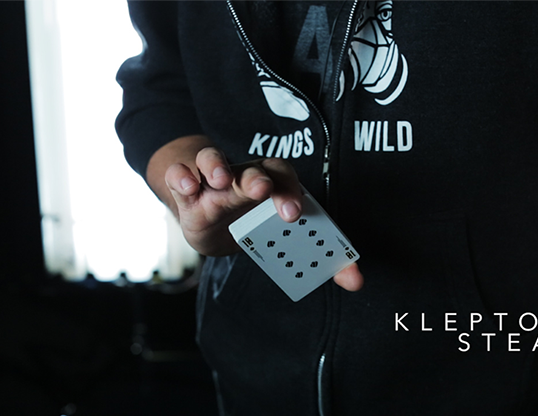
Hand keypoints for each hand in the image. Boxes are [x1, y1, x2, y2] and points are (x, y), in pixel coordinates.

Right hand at [159, 143, 361, 290]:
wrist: (211, 220)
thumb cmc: (257, 226)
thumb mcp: (285, 243)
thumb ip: (324, 262)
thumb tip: (356, 282)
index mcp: (274, 186)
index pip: (286, 180)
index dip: (290, 193)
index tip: (292, 215)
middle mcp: (245, 177)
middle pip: (253, 170)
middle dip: (257, 179)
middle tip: (261, 191)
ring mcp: (214, 180)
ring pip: (215, 160)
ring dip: (218, 166)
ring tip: (219, 181)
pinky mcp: (186, 188)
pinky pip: (182, 172)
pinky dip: (182, 175)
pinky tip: (187, 185)